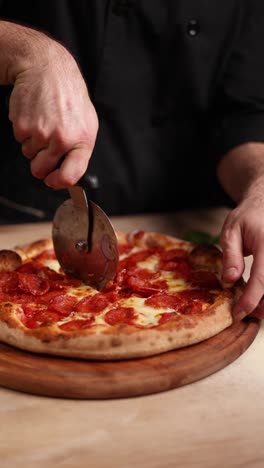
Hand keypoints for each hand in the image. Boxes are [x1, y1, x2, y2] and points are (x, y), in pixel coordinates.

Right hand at [8, 35, 97, 188]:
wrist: (48, 69)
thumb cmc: (68, 97)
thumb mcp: (86, 123)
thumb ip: (79, 149)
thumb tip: (68, 174)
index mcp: (82, 140)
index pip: (70, 176)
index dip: (57, 183)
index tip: (52, 181)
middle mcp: (62, 138)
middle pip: (41, 170)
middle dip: (39, 163)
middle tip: (43, 146)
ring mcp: (41, 133)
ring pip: (28, 154)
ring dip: (32, 142)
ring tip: (43, 121)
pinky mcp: (23, 125)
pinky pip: (19, 139)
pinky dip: (23, 130)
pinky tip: (34, 115)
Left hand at [221, 180, 263, 319]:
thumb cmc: (248, 216)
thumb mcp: (231, 231)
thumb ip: (231, 255)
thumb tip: (229, 281)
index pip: (262, 279)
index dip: (250, 300)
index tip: (238, 313)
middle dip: (262, 306)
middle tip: (246, 312)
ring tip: (254, 307)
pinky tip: (261, 296)